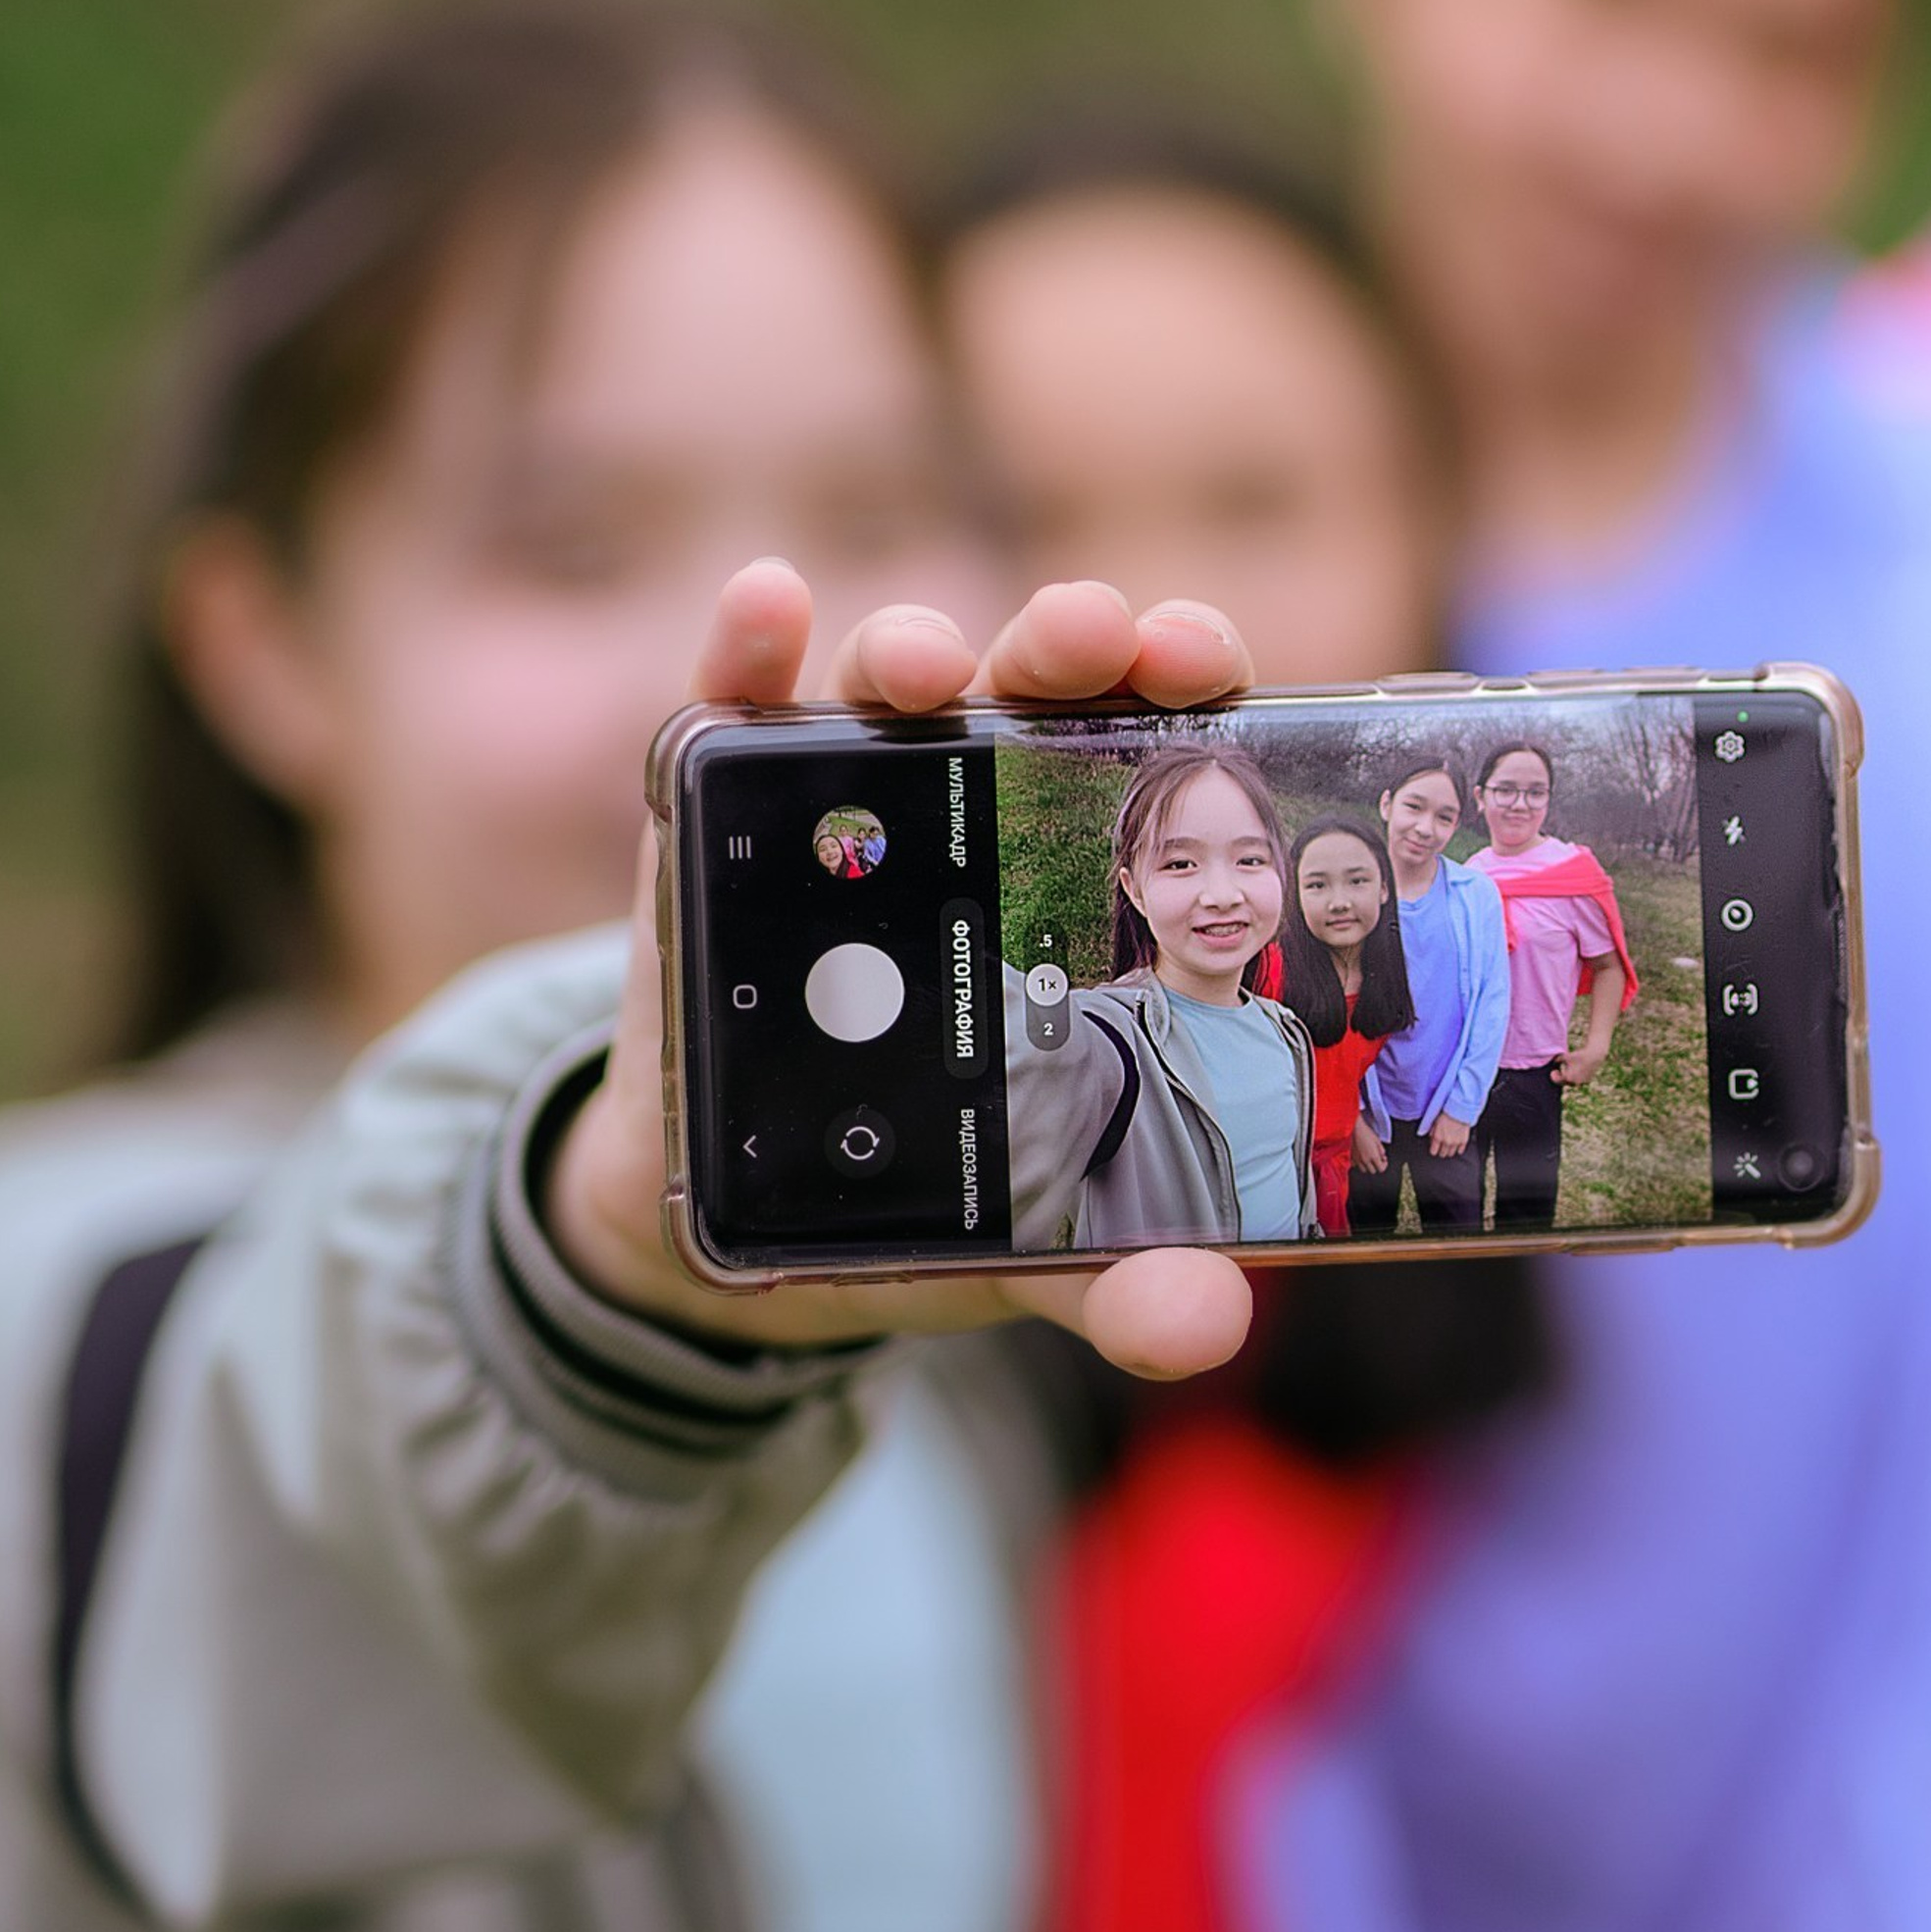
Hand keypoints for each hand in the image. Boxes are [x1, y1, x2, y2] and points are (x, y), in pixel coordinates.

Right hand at [549, 562, 1257, 1380]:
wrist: (726, 1224)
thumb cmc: (917, 1188)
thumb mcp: (1026, 1233)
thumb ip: (1118, 1277)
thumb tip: (1208, 1325)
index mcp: (1080, 875)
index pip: (1151, 749)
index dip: (1186, 691)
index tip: (1212, 672)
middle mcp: (974, 810)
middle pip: (1037, 687)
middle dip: (1069, 641)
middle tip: (1093, 643)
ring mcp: (843, 802)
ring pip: (894, 681)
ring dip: (912, 647)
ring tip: (921, 671)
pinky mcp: (719, 816)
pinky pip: (728, 707)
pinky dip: (744, 645)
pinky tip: (764, 607)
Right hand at [1350, 1118, 1385, 1175]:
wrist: (1355, 1128)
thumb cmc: (1366, 1133)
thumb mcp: (1378, 1141)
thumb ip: (1382, 1151)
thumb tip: (1383, 1156)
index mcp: (1373, 1156)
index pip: (1381, 1169)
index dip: (1384, 1165)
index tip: (1384, 1160)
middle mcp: (1365, 1160)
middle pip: (1373, 1171)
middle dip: (1376, 1166)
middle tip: (1377, 1159)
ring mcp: (1357, 1160)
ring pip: (1364, 1170)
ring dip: (1367, 1166)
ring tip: (1368, 1159)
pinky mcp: (1351, 1157)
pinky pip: (1355, 1165)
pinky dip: (1359, 1163)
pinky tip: (1360, 1157)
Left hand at [1427, 1114, 1470, 1158]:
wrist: (1460, 1110)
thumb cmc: (1447, 1113)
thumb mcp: (1435, 1122)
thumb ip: (1432, 1132)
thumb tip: (1431, 1138)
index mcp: (1438, 1137)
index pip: (1433, 1152)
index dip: (1433, 1150)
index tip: (1434, 1148)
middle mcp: (1446, 1142)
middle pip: (1442, 1154)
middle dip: (1441, 1151)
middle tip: (1442, 1147)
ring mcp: (1455, 1142)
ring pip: (1451, 1154)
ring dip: (1449, 1151)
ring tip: (1449, 1146)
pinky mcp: (1463, 1141)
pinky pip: (1460, 1151)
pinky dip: (1458, 1149)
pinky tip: (1457, 1146)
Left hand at [1553, 1041, 1607, 1087]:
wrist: (1593, 1056)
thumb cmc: (1578, 1055)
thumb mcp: (1565, 1056)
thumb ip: (1557, 1060)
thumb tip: (1554, 1062)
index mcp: (1568, 1078)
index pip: (1557, 1080)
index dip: (1554, 1075)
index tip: (1554, 1071)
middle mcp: (1575, 1083)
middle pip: (1564, 1082)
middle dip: (1561, 1077)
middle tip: (1559, 1071)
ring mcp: (1582, 1083)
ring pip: (1572, 1082)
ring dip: (1569, 1078)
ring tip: (1568, 1069)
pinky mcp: (1587, 1081)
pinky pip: (1579, 1081)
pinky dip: (1576, 1077)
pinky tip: (1576, 1070)